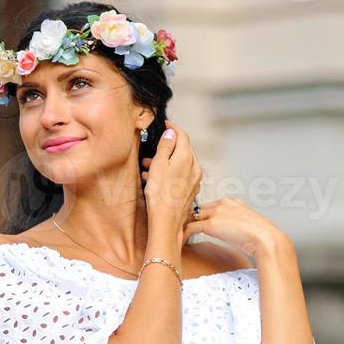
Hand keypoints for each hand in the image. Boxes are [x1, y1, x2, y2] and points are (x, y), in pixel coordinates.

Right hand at [139, 118, 202, 237]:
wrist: (167, 220)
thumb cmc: (160, 193)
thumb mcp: (159, 164)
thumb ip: (166, 146)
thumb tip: (171, 132)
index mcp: (187, 157)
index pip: (182, 135)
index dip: (173, 127)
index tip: (166, 123)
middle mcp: (195, 167)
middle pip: (184, 149)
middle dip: (169, 146)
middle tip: (154, 146)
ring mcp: (194, 180)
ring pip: (181, 163)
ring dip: (167, 160)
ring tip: (149, 165)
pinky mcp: (191, 190)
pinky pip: (181, 175)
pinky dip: (171, 171)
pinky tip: (157, 178)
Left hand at [181, 197, 286, 259]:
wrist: (267, 239)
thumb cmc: (262, 236)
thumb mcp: (248, 225)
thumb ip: (236, 224)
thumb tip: (230, 232)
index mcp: (233, 202)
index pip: (210, 206)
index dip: (201, 215)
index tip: (194, 222)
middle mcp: (223, 204)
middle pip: (198, 209)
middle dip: (188, 218)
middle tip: (179, 227)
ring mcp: (216, 213)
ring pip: (192, 217)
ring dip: (183, 225)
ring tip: (176, 233)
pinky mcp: (211, 224)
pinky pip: (190, 228)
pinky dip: (183, 235)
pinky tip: (180, 241)